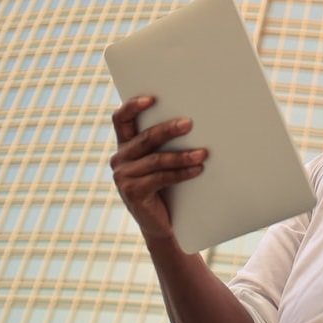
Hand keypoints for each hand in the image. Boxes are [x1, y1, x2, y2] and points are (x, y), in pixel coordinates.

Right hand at [109, 96, 207, 244]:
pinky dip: (182, 173)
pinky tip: (197, 169)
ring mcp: (123, 177)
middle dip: (168, 129)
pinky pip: (161, 177)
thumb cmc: (167, 187)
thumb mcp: (161, 161)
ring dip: (182, 155)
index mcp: (125, 146)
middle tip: (189, 123)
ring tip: (203, 153)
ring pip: (156, 159)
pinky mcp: (133, 193)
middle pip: (144, 138)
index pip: (120, 119)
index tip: (152, 98)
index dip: (133, 106)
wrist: (162, 224)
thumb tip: (191, 121)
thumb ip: (164, 143)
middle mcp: (119, 159)